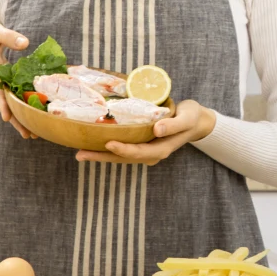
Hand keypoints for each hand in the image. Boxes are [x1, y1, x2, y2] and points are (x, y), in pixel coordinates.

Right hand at [0, 22, 37, 139]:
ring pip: (9, 108)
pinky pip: (12, 105)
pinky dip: (20, 117)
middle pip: (5, 103)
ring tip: (31, 135)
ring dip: (19, 122)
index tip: (7, 116)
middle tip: (28, 132)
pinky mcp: (3, 93)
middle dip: (16, 118)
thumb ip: (8, 36)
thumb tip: (26, 43)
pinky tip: (31, 129)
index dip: (2, 102)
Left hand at [75, 100, 216, 165]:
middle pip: (124, 158)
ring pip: (120, 156)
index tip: (108, 142)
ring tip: (80, 152)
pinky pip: (122, 149)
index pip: (139, 152)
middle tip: (80, 154)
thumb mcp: (187, 118)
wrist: (196, 121)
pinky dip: (107, 149)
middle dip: (102, 156)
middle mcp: (151, 154)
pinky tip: (93, 144)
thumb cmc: (192, 117)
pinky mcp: (141, 144)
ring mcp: (146, 151)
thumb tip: (156, 129)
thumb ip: (173, 124)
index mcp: (161, 149)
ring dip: (100, 155)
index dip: (123, 149)